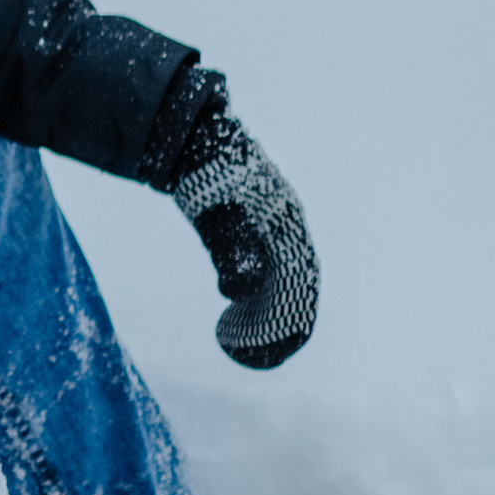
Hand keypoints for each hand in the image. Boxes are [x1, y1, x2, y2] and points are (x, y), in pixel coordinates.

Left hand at [165, 94, 318, 369]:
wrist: (190, 137)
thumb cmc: (206, 171)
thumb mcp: (217, 211)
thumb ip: (230, 250)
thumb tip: (238, 293)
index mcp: (289, 226)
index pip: (304, 284)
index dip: (294, 320)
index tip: (277, 349)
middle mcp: (285, 230)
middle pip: (294, 288)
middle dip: (279, 326)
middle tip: (254, 357)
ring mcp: (268, 230)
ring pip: (276, 283)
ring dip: (265, 316)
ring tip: (240, 342)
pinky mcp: (248, 232)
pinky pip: (258, 274)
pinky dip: (250, 300)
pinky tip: (230, 315)